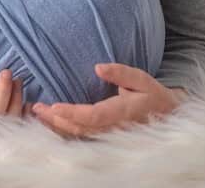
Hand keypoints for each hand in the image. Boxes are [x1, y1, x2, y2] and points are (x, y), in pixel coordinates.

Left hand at [32, 63, 182, 137]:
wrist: (168, 117)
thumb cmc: (153, 95)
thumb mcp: (142, 78)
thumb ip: (121, 73)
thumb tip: (98, 67)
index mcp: (123, 112)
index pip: (93, 116)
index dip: (73, 113)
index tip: (54, 105)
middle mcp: (114, 128)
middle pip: (80, 128)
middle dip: (56, 119)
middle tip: (36, 107)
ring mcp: (109, 136)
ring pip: (79, 135)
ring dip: (57, 125)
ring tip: (37, 113)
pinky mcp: (105, 136)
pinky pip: (82, 136)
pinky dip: (64, 130)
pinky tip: (50, 122)